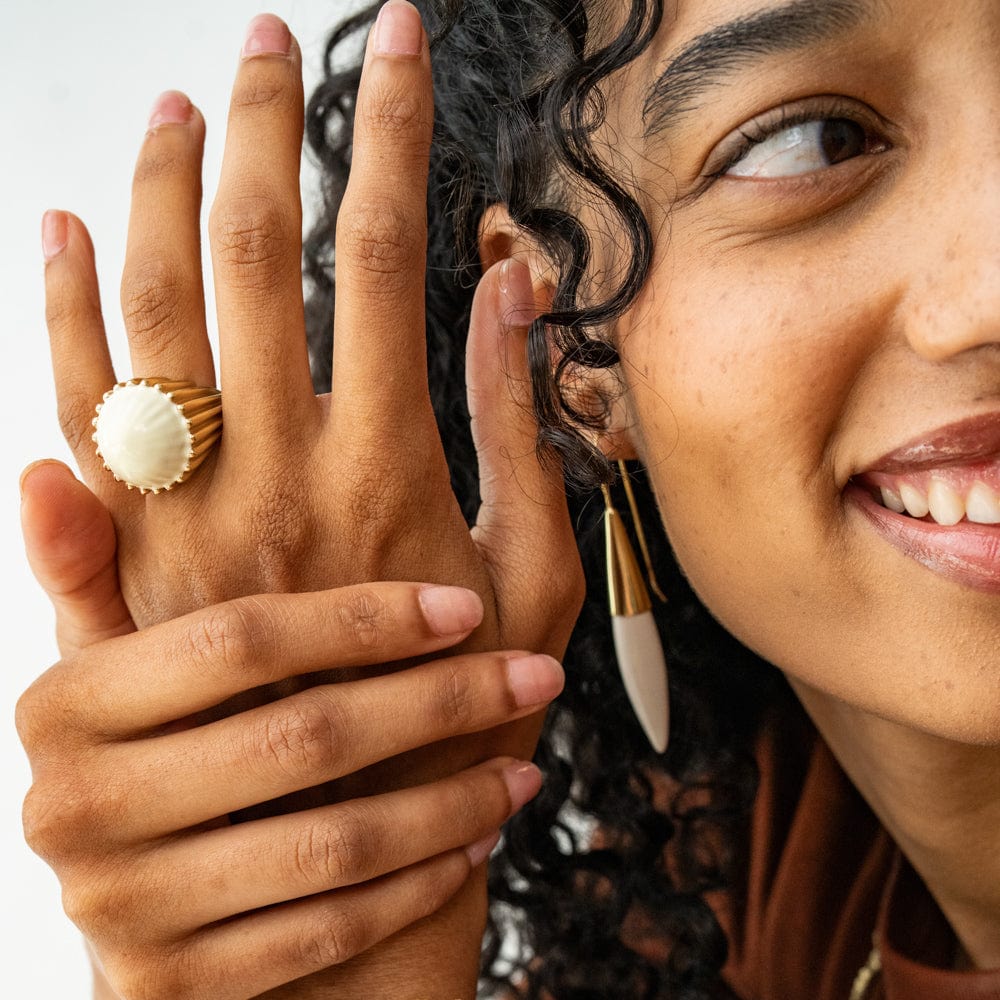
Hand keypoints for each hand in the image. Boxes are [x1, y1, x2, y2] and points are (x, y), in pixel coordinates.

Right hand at [15, 559, 560, 998]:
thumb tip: (40, 470)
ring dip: (451, 802)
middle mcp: (75, 806)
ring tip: (526, 768)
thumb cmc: (160, 740)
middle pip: (303, 738)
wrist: (148, 898)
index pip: (242, 638)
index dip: (365, 618)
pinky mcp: (174, 987)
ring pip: (332, 844)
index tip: (466, 604)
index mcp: (68, 701)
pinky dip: (417, 884)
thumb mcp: (119, 656)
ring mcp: (121, 909)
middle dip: (440, 704)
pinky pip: (326, 930)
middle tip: (538, 673)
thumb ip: (97, 568)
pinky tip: (476, 841)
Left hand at [42, 7, 581, 737]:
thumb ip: (514, 423)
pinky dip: (62, 310)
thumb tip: (509, 290)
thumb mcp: (533, 569)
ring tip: (174, 108)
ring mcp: (191, 508)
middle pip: (258, 252)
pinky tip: (62, 230)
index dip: (392, 130)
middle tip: (262, 44)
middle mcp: (279, 469)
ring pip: (155, 309)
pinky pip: (79, 406)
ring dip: (162, 192)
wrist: (345, 832)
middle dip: (265, 126)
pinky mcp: (132, 548)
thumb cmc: (458, 701)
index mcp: (389, 465)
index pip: (386, 251)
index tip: (397, 43)